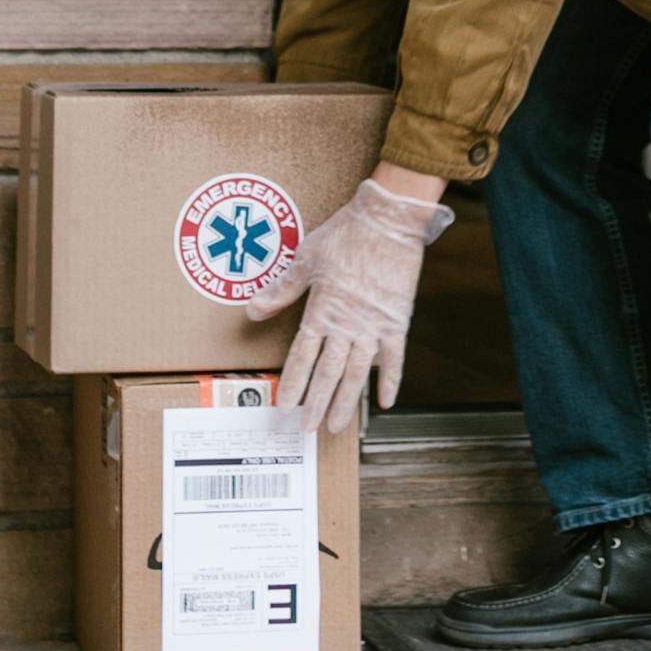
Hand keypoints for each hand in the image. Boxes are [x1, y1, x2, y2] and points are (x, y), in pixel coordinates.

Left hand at [245, 176, 453, 431]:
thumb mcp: (305, 259)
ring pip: (357, 372)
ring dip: (346, 401)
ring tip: (336, 425)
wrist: (388, 220)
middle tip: (306, 429)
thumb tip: (252, 310)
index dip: (293, 383)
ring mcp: (374, 325)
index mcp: (322, 309)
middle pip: (328, 372)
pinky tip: (385, 401)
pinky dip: (390, 380)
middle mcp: (347, 324)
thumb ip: (281, 290)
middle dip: (315, 403)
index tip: (284, 407)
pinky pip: (395, 358)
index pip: (302, 356)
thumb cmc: (345, 234)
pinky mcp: (397, 321)